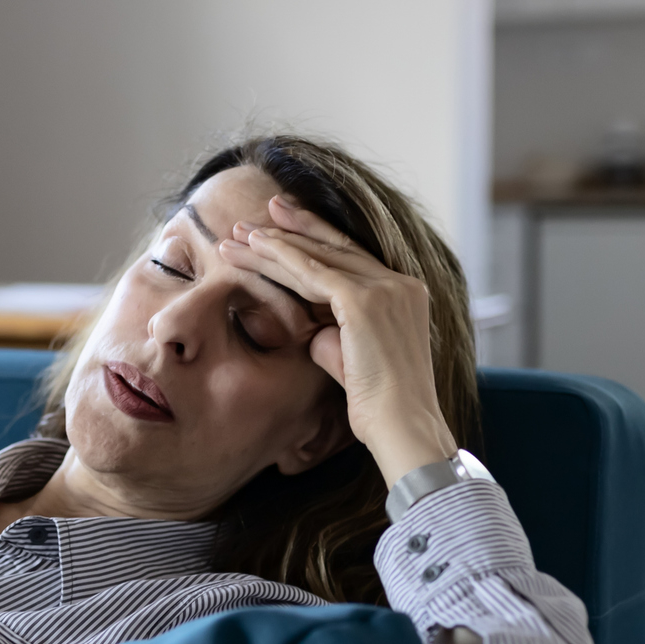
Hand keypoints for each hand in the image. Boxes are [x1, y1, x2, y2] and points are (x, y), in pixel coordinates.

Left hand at [218, 196, 458, 486]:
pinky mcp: (364, 302)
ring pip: (318, 257)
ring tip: (239, 234)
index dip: (316, 241)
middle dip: (293, 230)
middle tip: (259, 216)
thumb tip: (312, 331)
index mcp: (405, 295)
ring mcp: (385, 289)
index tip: (283, 229)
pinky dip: (280, 258)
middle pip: (336, 248)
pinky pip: (312, 272)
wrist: (401, 428)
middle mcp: (401, 284)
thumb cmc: (379, 410)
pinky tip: (253, 249)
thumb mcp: (354, 362)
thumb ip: (335, 339)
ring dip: (275, 244)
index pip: (353, 259)